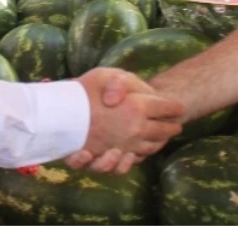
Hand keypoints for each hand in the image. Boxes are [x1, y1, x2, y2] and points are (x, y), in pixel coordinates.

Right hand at [64, 68, 184, 173]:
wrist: (58, 116)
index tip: (179, 107)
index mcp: (138, 107)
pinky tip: (137, 152)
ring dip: (159, 143)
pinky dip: (139, 157)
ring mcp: (124, 147)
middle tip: (177, 124)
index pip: (166, 108)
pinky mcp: (111, 159)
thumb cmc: (81, 92)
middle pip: (163, 130)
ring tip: (162, 138)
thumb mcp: (104, 75)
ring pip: (150, 148)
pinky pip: (131, 162)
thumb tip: (138, 98)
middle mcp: (136, 130)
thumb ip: (123, 83)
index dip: (174, 107)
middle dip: (172, 126)